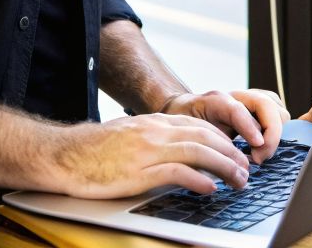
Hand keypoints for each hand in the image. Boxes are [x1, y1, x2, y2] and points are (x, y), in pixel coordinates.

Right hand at [40, 113, 251, 197]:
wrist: (64, 155)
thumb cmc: (95, 150)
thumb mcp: (131, 135)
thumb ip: (156, 139)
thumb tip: (181, 153)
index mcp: (155, 122)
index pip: (200, 126)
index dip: (224, 140)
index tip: (237, 153)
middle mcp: (155, 131)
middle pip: (206, 136)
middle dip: (231, 153)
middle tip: (246, 169)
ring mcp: (148, 150)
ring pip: (198, 151)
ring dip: (224, 167)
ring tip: (238, 180)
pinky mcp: (138, 171)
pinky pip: (177, 172)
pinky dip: (198, 180)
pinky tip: (210, 189)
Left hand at [161, 88, 289, 163]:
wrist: (182, 112)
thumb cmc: (183, 127)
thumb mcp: (186, 139)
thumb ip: (200, 151)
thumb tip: (217, 172)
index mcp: (214, 101)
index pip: (237, 109)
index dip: (249, 127)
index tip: (258, 146)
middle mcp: (235, 97)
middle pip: (265, 103)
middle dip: (270, 132)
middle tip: (259, 158)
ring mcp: (248, 101)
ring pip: (275, 107)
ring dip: (274, 132)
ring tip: (261, 154)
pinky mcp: (257, 110)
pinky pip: (276, 114)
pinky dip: (276, 131)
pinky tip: (264, 148)